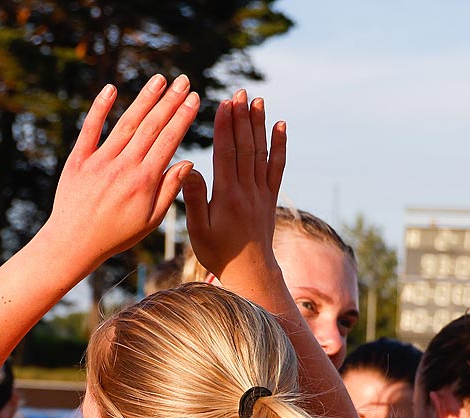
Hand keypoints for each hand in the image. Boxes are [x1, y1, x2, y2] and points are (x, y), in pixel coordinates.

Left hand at [47, 75, 199, 268]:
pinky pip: (90, 129)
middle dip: (170, 101)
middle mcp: (124, 167)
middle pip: (151, 126)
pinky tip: (111, 89)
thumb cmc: (116, 235)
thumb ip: (169, 190)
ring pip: (126, 123)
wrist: (73, 243)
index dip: (182, 117)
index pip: (168, 142)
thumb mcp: (150, 221)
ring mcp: (100, 161)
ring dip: (144, 99)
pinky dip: (100, 108)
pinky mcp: (79, 159)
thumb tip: (188, 162)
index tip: (194, 98)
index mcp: (144, 182)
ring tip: (159, 79)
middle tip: (183, 80)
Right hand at [181, 91, 287, 284]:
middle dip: (242, 118)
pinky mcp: (270, 197)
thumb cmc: (218, 253)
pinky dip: (279, 146)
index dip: (226, 127)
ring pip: (262, 153)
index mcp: (227, 196)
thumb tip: (189, 169)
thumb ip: (194, 199)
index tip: (225, 104)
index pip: (226, 154)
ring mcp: (262, 193)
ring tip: (257, 101)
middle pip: (246, 147)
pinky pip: (277, 168)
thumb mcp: (198, 230)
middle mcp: (247, 191)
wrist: (250, 272)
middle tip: (240, 92)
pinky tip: (280, 126)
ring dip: (259, 125)